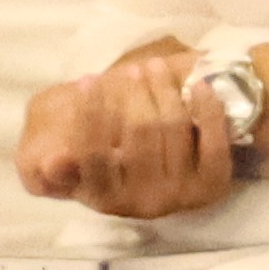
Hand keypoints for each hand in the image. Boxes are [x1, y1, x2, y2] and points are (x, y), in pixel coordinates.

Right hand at [17, 48, 232, 219]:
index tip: (87, 79)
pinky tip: (199, 86)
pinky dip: (208, 111)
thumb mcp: (75, 170)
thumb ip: (63, 165)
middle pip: (139, 133)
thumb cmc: (108, 168)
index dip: (89, 114)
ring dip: (164, 91)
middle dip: (133, 94)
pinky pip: (215, 144)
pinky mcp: (211, 185)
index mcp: (104, 199)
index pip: (93, 153)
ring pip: (173, 129)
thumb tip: (53, 162)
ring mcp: (180, 194)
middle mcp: (143, 202)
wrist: (159, 187)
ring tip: (154, 67)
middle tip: (130, 69)